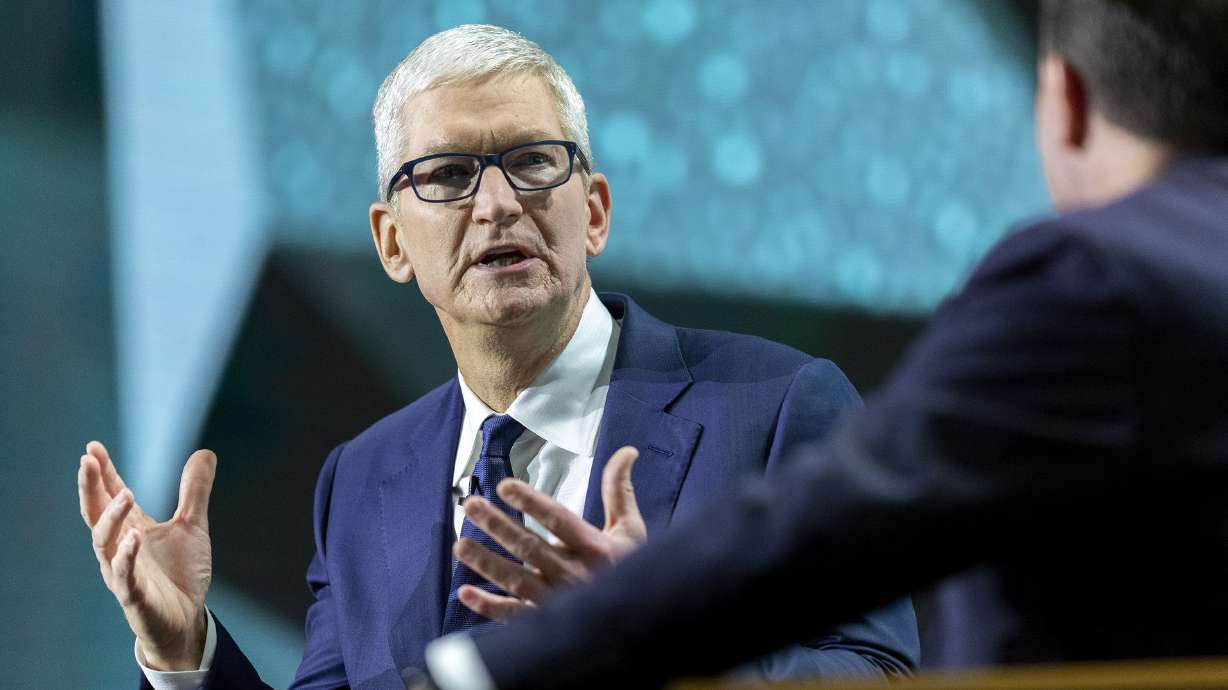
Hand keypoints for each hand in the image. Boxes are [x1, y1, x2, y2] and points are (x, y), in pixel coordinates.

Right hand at [77, 440, 214, 669]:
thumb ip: (194, 491)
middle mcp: (120, 546)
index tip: (93, 447)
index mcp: (131, 527)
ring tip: (126, 494)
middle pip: (96, 513)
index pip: (110, 495)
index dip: (102, 472)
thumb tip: (205, 452)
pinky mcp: (133, 595)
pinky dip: (125, 556)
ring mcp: (122, 571)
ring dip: (112, 517)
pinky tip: (132, 538)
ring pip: (104, 542)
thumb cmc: (180, 573)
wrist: (185, 618)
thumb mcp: (193, 525)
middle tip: (87, 460)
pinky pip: (123, 575)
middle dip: (90, 487)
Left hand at [454, 446, 644, 621]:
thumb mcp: (631, 529)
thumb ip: (619, 491)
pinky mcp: (546, 621)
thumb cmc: (631, 570)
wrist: (638, 620)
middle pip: (529, 547)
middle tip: (471, 505)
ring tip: (461, 544)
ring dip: (486, 562)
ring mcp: (557, 600)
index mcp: (595, 548)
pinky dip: (489, 606)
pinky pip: (514, 616)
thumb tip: (626, 452)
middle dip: (498, 525)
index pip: (559, 520)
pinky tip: (466, 592)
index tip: (505, 486)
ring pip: (516, 580)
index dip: (532, 502)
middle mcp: (574, 574)